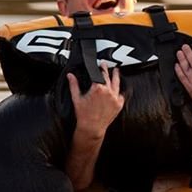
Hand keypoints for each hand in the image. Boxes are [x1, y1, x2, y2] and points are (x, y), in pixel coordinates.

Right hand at [65, 63, 123, 190]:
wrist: (92, 128)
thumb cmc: (83, 114)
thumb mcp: (76, 98)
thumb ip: (74, 85)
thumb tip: (70, 75)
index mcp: (97, 88)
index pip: (100, 73)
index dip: (99, 67)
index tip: (99, 64)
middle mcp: (108, 91)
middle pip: (108, 76)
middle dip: (106, 70)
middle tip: (105, 64)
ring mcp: (115, 98)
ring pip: (117, 83)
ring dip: (116, 76)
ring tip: (116, 71)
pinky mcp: (119, 104)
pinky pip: (121, 94)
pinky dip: (119, 90)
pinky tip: (117, 87)